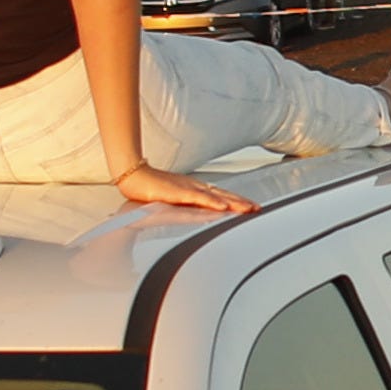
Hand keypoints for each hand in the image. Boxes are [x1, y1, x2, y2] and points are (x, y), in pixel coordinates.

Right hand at [114, 164, 254, 215]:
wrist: (133, 175)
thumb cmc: (149, 187)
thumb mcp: (171, 198)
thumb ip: (183, 205)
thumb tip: (192, 214)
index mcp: (194, 188)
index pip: (220, 195)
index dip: (236, 201)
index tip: (250, 207)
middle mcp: (195, 186)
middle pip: (224, 194)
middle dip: (241, 202)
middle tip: (257, 209)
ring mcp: (188, 188)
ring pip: (216, 196)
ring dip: (234, 203)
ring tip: (248, 209)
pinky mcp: (178, 192)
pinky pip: (199, 198)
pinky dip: (213, 202)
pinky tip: (224, 207)